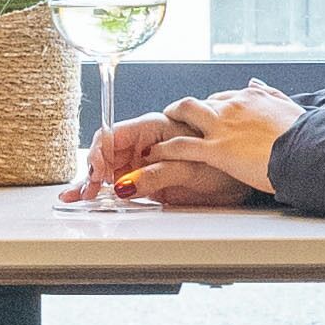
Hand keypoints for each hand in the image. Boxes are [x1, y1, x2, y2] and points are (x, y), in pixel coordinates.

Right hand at [62, 105, 249, 209]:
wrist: (248, 175)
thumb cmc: (227, 164)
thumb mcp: (193, 171)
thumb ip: (158, 175)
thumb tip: (128, 184)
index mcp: (155, 129)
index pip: (115, 135)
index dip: (101, 154)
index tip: (97, 175)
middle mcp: (146, 143)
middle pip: (107, 152)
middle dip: (91, 171)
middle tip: (84, 193)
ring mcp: (145, 161)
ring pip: (110, 168)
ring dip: (91, 181)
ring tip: (76, 196)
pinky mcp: (148, 178)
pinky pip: (120, 182)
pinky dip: (103, 189)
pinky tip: (87, 195)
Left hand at [141, 84, 304, 202]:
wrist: (308, 150)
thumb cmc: (306, 136)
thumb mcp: (290, 108)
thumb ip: (271, 96)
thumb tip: (255, 83)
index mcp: (253, 97)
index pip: (223, 97)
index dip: (211, 107)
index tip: (206, 116)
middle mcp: (233, 106)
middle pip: (200, 102)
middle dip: (184, 111)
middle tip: (175, 119)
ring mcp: (222, 126)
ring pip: (184, 113)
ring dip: (169, 120)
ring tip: (158, 131)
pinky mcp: (215, 148)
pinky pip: (180, 146)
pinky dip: (163, 150)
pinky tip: (154, 155)